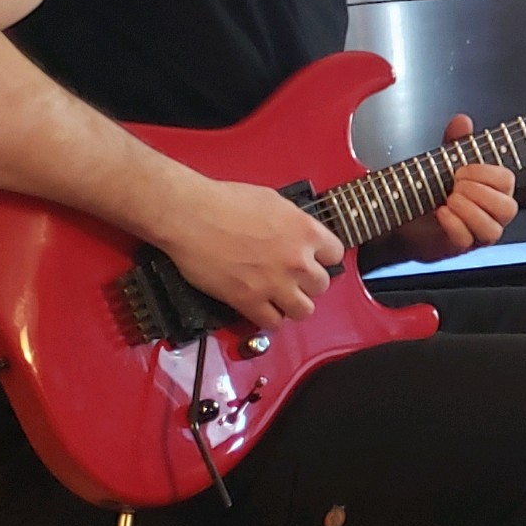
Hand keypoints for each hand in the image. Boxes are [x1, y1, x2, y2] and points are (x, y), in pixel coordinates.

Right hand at [159, 178, 345, 328]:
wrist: (189, 215)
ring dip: (294, 304)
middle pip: (322, 285)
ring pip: (304, 310)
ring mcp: (274, 283)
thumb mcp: (273, 202)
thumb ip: (293, 223)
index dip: (323, 258)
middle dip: (308, 282)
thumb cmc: (222, 202)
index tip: (316, 260)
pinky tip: (264, 309)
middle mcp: (296, 260)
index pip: (336, 254)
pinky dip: (270, 319)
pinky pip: (273, 323)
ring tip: (282, 297)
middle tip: (294, 278)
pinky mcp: (249, 300)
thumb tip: (299, 234)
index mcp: (304, 231)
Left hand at [392, 114, 517, 263]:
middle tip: (455, 185)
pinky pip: (466, 241)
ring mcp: (475, 234)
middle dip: (479, 192)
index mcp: (491, 191)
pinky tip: (440, 212)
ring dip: (469, 210)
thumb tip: (463, 120)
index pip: (507, 181)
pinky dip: (453, 224)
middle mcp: (489, 215)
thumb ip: (455, 143)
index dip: (486, 174)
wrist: (400, 216)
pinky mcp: (458, 247)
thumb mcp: (442, 162)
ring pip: (492, 230)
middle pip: (508, 208)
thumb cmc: (427, 192)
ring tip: (449, 199)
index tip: (462, 169)